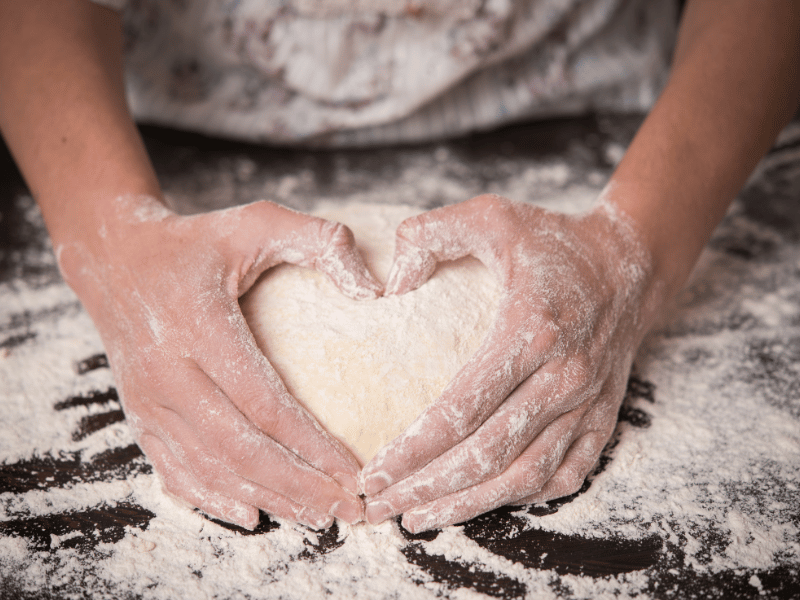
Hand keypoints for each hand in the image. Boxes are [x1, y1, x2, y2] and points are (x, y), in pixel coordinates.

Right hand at [58, 195, 381, 529]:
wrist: (113, 256)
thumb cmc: (196, 240)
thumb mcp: (257, 221)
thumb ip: (319, 241)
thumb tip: (375, 289)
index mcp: (200, 328)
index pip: (265, 403)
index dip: (313, 446)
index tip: (356, 472)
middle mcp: (168, 372)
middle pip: (239, 449)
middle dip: (299, 487)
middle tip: (349, 511)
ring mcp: (148, 399)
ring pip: (210, 467)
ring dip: (267, 498)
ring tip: (317, 517)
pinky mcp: (140, 413)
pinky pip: (174, 468)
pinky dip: (212, 497)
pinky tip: (250, 513)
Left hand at [361, 194, 660, 531]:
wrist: (631, 265)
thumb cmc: (554, 243)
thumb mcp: (491, 215)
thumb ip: (430, 234)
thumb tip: (389, 284)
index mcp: (531, 331)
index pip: (461, 409)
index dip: (412, 450)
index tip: (372, 472)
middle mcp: (563, 377)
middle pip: (486, 454)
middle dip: (427, 488)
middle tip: (378, 507)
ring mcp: (588, 404)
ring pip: (524, 475)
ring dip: (469, 505)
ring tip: (419, 517)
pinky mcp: (603, 418)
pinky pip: (565, 474)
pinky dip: (522, 496)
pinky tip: (482, 501)